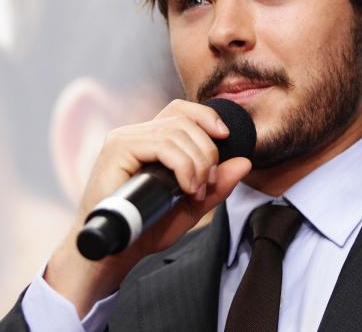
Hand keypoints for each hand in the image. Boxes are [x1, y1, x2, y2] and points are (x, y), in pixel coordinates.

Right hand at [44, 99, 252, 316]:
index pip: (181, 110)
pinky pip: (162, 145)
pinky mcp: (117, 149)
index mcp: (150, 140)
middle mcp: (135, 133)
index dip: (206, 116)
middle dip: (208, 152)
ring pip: (177, 132)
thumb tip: (246, 162)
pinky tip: (186, 188)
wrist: (115, 252)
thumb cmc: (147, 228)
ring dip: (198, 163)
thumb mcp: (191, 205)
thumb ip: (217, 185)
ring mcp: (124, 139)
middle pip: (185, 121)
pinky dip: (183, 166)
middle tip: (207, 185)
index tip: (226, 137)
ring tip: (195, 192)